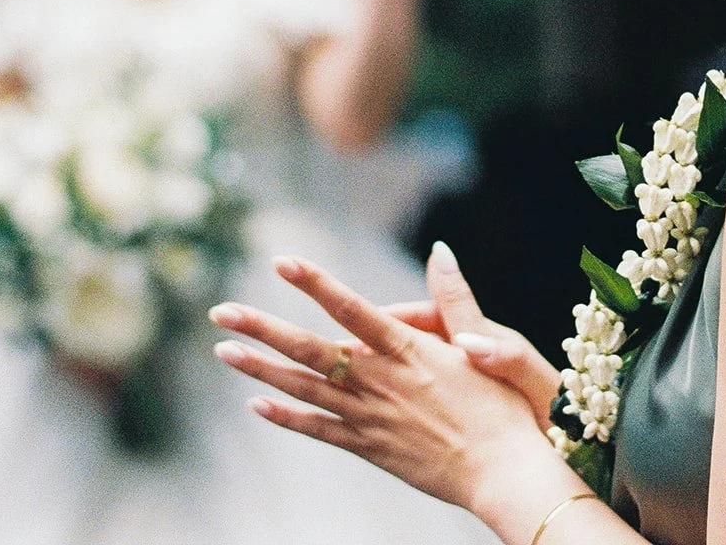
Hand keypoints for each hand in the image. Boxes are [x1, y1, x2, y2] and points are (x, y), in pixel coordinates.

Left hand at [211, 255, 549, 510]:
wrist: (504, 474)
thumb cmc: (502, 407)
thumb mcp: (487, 343)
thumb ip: (456, 297)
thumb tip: (440, 250)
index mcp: (409, 351)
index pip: (352, 309)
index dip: (315, 284)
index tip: (281, 262)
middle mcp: (382, 382)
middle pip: (311, 349)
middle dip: (263, 328)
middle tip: (221, 311)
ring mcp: (372, 417)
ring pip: (305, 389)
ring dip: (261, 370)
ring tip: (224, 351)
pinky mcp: (371, 447)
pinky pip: (320, 430)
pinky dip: (286, 417)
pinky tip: (257, 405)